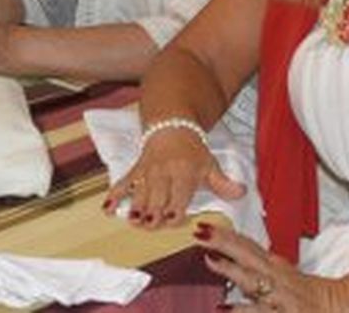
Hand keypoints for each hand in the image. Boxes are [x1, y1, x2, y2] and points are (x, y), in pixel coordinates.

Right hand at [101, 121, 243, 228]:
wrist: (172, 125)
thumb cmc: (193, 150)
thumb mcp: (210, 164)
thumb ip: (223, 183)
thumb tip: (241, 193)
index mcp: (185, 172)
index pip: (180, 192)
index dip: (175, 206)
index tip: (171, 219)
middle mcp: (165, 172)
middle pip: (158, 194)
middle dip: (153, 209)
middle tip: (149, 224)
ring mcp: (148, 171)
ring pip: (140, 190)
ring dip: (136, 205)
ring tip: (133, 219)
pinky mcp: (136, 169)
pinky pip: (124, 182)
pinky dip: (114, 195)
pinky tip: (107, 208)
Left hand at [193, 221, 348, 310]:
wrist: (342, 306)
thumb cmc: (309, 294)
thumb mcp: (282, 274)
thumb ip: (257, 264)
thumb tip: (227, 256)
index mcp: (274, 267)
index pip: (247, 246)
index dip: (225, 234)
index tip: (203, 225)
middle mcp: (276, 278)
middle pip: (248, 256)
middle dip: (223, 243)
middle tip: (200, 233)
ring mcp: (282, 297)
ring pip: (255, 282)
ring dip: (232, 270)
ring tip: (209, 261)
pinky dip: (244, 310)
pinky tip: (224, 309)